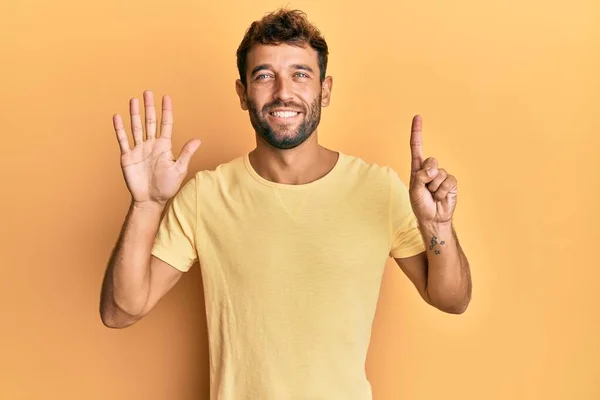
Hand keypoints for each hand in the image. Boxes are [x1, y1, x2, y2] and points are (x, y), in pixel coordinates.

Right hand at [113, 90, 200, 206]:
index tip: (166, 97)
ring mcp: (138, 150)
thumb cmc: (167, 187)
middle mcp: (151, 145)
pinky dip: (120, 129)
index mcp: (164, 146)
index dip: (166, 111)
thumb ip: (186, 154)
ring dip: (134, 114)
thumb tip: (198, 140)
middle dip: (149, 107)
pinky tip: (118, 117)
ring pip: (136, 127)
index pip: (166, 124)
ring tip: (134, 100)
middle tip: (148, 92)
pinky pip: (123, 140)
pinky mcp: (127, 157)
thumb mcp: (178, 169)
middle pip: (150, 122)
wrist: (150, 200)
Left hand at [408, 115, 457, 224]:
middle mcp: (429, 169)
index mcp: (417, 169)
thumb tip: (431, 169)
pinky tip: (440, 197)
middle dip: (427, 176)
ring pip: (439, 174)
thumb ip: (420, 177)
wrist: (433, 218)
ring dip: (434, 188)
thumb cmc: (421, 204)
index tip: (417, 116)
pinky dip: (443, 191)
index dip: (417, 132)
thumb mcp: (414, 190)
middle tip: (426, 188)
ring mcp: (441, 175)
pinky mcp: (451, 182)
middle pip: (430, 161)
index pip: (416, 147)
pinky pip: (448, 181)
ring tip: (432, 195)